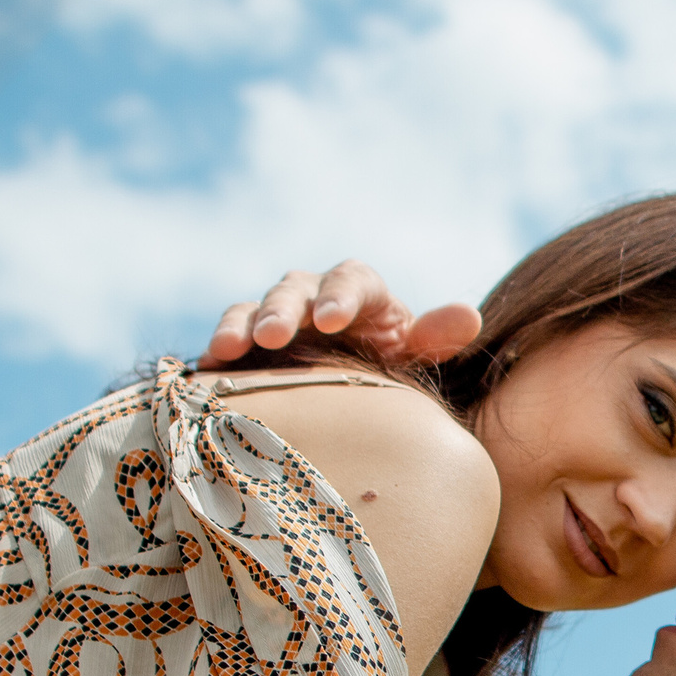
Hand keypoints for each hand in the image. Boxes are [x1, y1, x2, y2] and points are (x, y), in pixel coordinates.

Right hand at [203, 260, 482, 367]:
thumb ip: (434, 338)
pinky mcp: (246, 342)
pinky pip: (227, 339)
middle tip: (272, 338)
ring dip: (240, 326)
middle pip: (294, 290)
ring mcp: (275, 316)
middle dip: (282, 311)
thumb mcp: (413, 357)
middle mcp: (312, 295)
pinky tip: (206, 369)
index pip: (351, 282)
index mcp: (360, 292)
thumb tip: (468, 316)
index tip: (332, 321)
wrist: (354, 393)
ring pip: (252, 309)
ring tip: (228, 350)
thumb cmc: (389, 369)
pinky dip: (217, 350)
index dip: (340, 297)